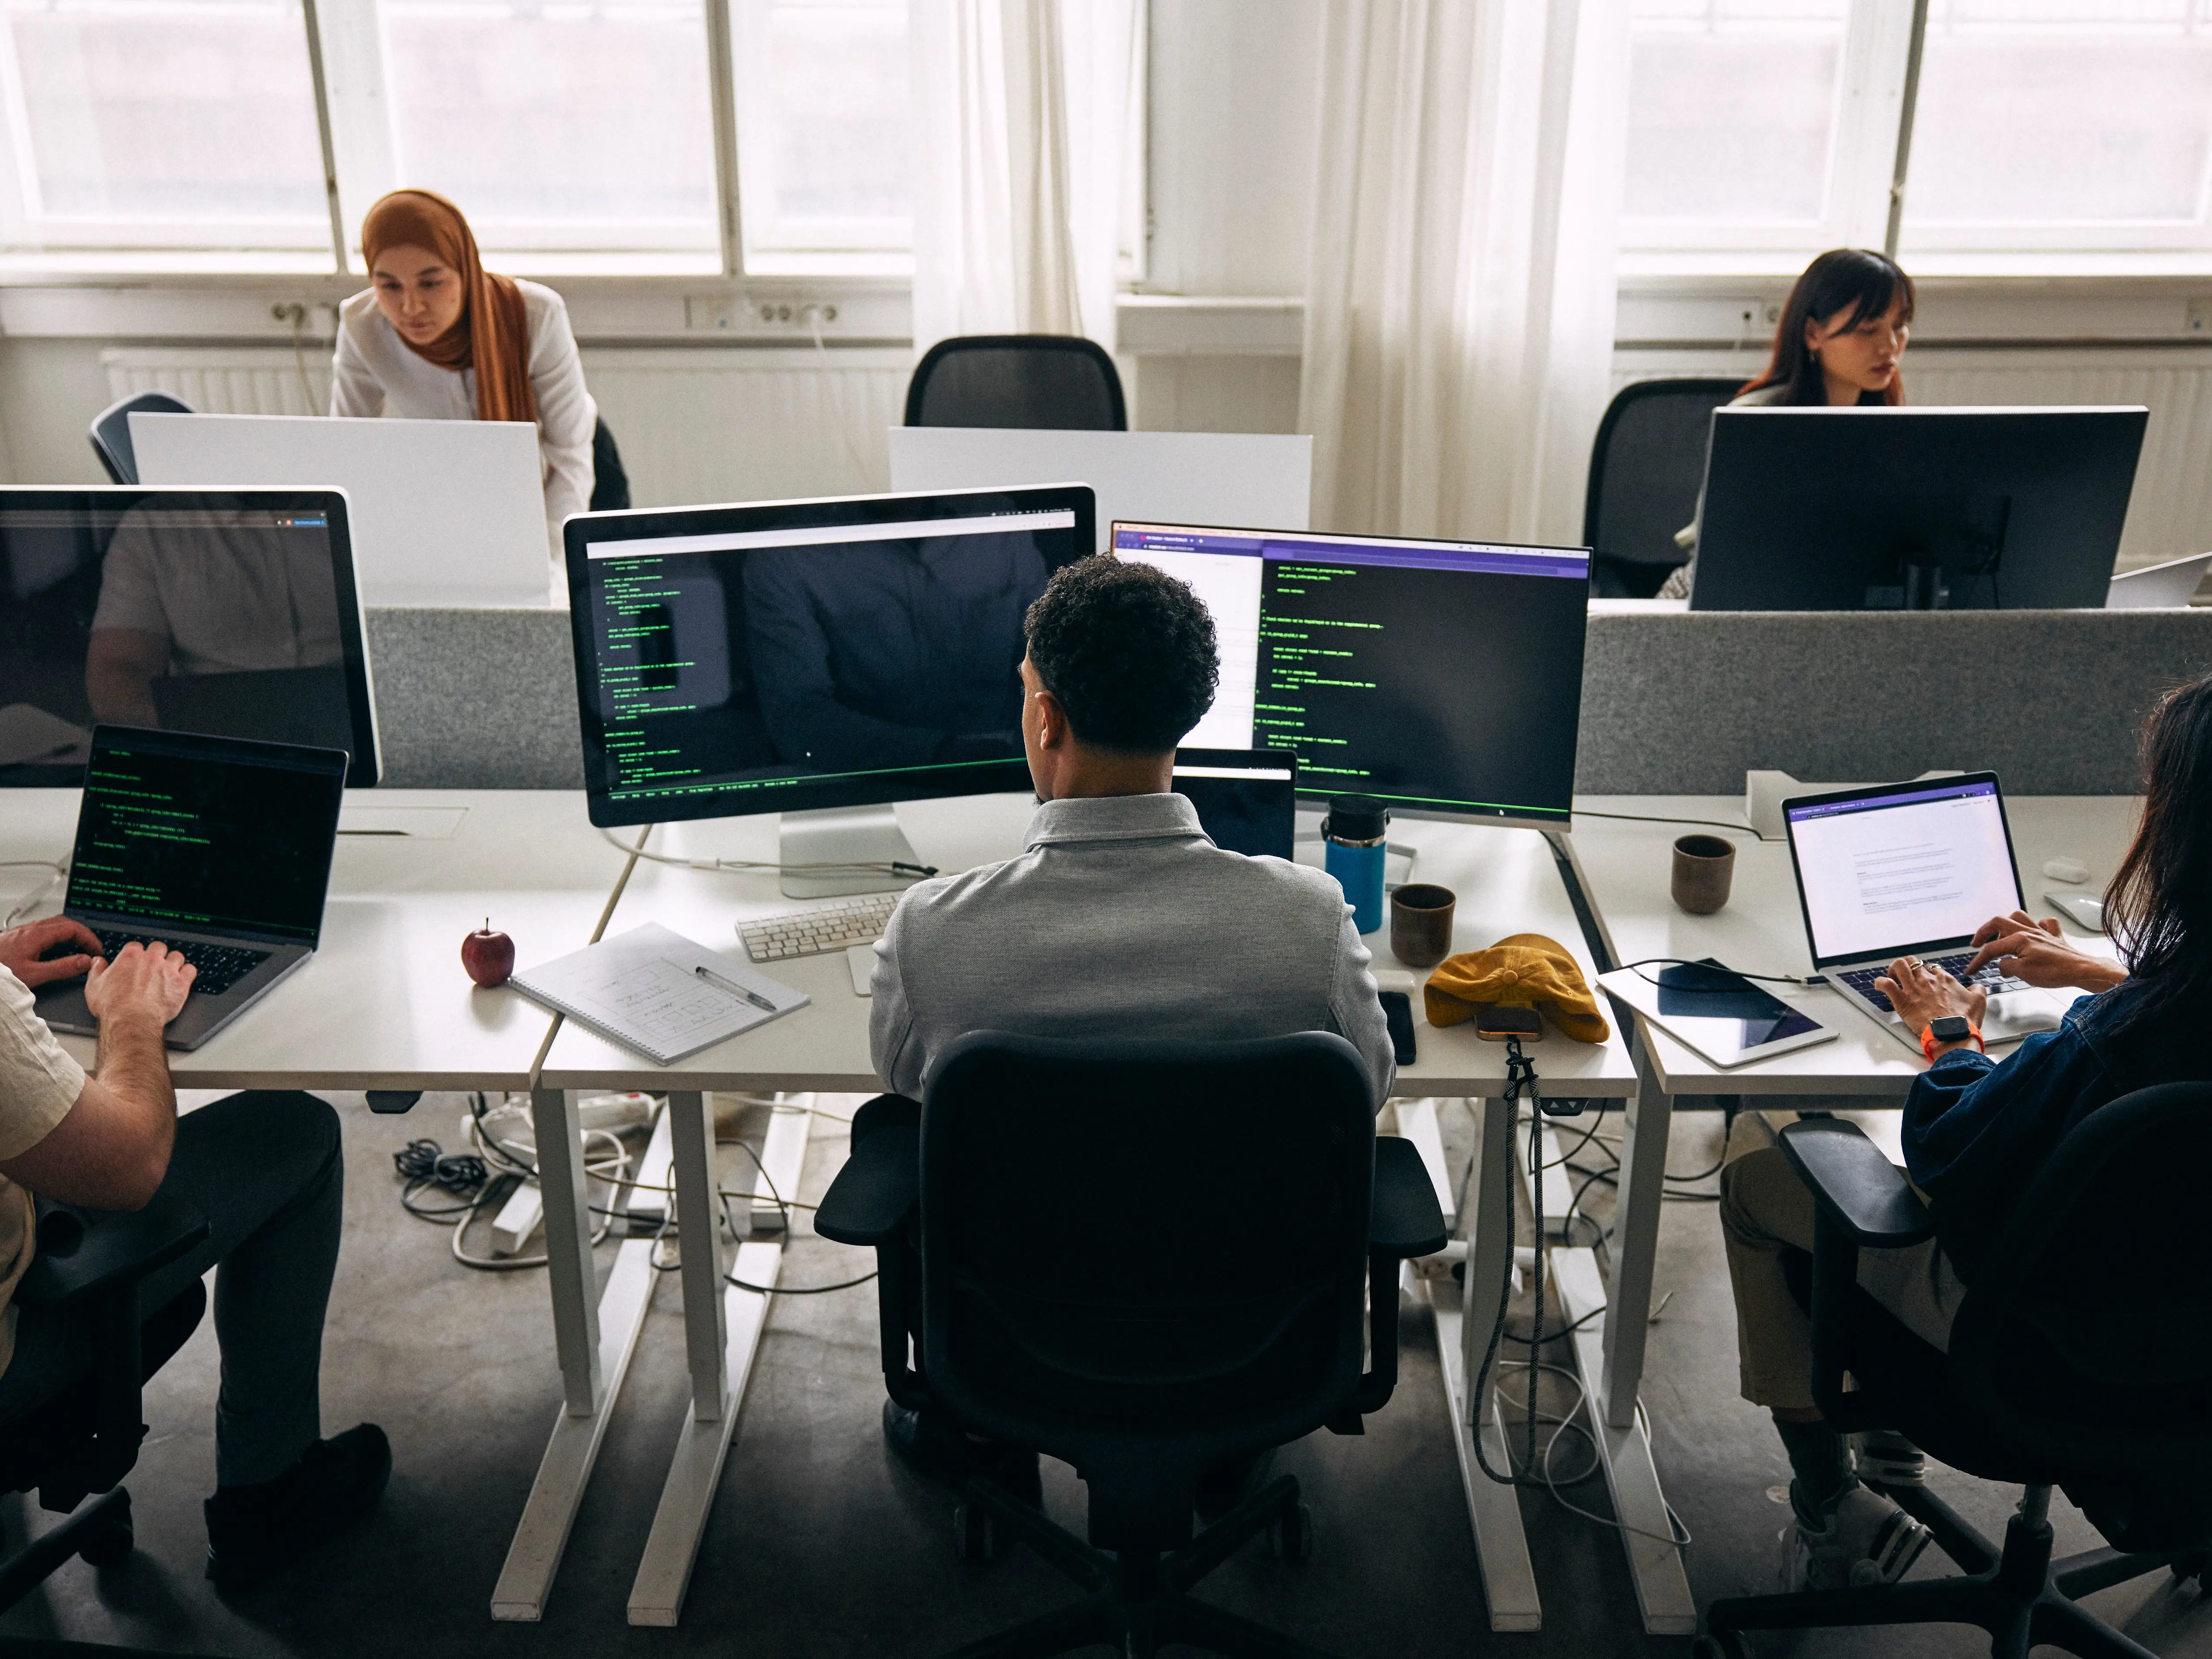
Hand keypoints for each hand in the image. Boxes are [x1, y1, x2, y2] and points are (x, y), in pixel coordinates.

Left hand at [0, 916, 103, 988]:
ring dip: (69, 934)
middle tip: (91, 948)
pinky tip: (55, 949)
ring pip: (53, 925)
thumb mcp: (34, 975)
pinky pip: (43, 931)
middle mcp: (30, 929)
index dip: (89, 938)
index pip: (73, 928)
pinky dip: (56, 937)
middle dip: (82, 934)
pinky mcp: (16, 938)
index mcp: (37, 935)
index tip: (97, 950)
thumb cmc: (0, 973)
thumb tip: (84, 962)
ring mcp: (22, 932)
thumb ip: (62, 968)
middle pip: (64, 922)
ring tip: (77, 948)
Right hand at [83, 941, 194, 1027]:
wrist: (131, 1022)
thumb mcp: (94, 986)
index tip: (136, 961)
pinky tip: (182, 978)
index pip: (136, 946)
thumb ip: (97, 970)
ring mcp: (168, 970)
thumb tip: (98, 961)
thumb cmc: (113, 1007)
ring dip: (173, 962)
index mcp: (131, 957)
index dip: (136, 954)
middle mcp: (151, 959)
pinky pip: (191, 970)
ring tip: (169, 971)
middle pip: (158, 948)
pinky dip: (187, 973)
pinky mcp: (181, 983)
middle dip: (156, 955)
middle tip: (153, 966)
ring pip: (176, 956)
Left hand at [1873, 954, 1985, 1043]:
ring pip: (1899, 966)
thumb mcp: (1979, 1001)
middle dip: (1907, 965)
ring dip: (1893, 969)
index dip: (1927, 972)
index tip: (1925, 980)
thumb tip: (1976, 986)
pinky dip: (1880, 982)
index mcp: (1945, 979)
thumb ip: (1978, 990)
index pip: (1932, 968)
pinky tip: (1880, 986)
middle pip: (1913, 961)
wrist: (1953, 1034)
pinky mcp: (1902, 1000)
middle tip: (1905, 976)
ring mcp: (1914, 989)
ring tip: (1892, 977)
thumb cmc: (1965, 1021)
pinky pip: (1886, 984)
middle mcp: (1928, 981)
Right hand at [1965, 911, 2126, 992]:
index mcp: (2019, 939)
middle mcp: (2029, 931)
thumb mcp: (2023, 973)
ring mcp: (2042, 932)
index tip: (1971, 969)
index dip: (1978, 960)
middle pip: (1999, 922)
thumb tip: (2002, 965)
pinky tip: (2034, 932)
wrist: (2082, 971)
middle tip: (1977, 943)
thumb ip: (2006, 966)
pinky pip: (2045, 923)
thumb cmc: (2055, 972)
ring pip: (2019, 917)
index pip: (1991, 949)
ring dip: (2007, 924)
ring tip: (2000, 935)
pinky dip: (2038, 925)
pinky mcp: (2054, 937)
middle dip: (1984, 932)